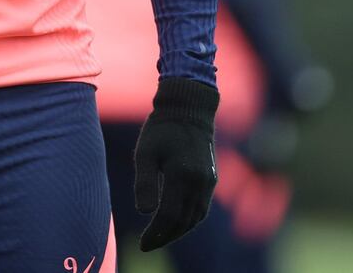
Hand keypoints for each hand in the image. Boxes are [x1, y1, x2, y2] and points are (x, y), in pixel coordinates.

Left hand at [134, 77, 218, 251]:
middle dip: (165, 237)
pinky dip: (189, 220)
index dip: (156, 234)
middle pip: (183, 222)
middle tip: (148, 245)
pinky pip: (201, 208)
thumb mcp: (145, 152)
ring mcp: (208, 182)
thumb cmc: (161, 128)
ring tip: (159, 237)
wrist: (188, 109)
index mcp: (181, 176)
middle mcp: (199, 183)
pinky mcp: (210, 179)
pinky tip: (176, 222)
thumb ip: (144, 182)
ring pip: (194, 218)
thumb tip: (143, 212)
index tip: (142, 244)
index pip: (169, 216)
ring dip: (178, 231)